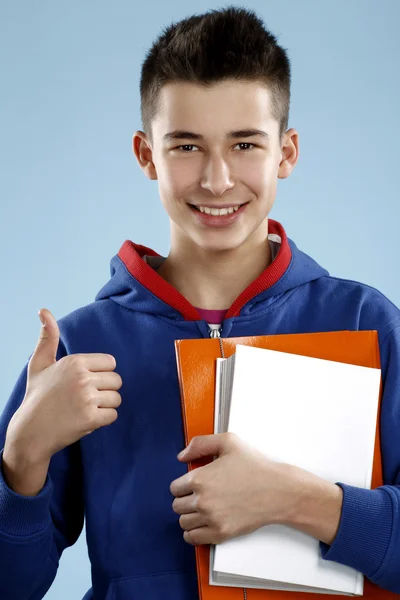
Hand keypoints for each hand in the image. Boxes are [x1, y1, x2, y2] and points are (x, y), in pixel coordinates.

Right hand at [4, 308, 122, 463]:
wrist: (30, 432)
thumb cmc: (37, 396)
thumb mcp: (39, 364)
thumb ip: (48, 337)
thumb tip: (43, 310)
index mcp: (75, 362)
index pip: (111, 363)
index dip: (101, 374)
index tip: (85, 383)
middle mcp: (82, 378)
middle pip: (117, 381)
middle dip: (105, 390)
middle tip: (84, 398)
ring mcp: (87, 398)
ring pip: (116, 398)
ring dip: (105, 406)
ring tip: (84, 408)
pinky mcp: (90, 418)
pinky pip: (113, 415)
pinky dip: (103, 420)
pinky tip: (86, 420)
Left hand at [170, 432, 297, 545]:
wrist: (278, 490)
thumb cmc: (255, 466)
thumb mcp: (228, 442)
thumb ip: (200, 444)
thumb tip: (182, 456)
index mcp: (200, 478)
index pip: (174, 488)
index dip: (183, 485)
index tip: (192, 486)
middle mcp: (202, 500)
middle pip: (176, 506)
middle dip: (185, 500)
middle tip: (198, 496)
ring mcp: (211, 519)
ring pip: (183, 522)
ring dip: (189, 516)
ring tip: (201, 510)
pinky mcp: (221, 533)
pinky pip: (193, 538)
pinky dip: (193, 533)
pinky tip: (202, 524)